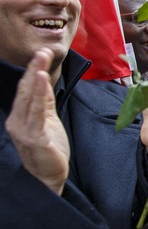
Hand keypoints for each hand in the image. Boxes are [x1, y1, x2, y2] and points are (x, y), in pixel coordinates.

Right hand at [5, 49, 69, 194]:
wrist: (49, 177)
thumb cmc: (48, 150)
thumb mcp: (47, 120)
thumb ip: (45, 102)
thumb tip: (44, 79)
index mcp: (19, 117)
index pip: (25, 90)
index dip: (33, 71)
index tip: (41, 54)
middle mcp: (17, 122)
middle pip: (25, 90)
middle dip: (33, 69)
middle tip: (41, 51)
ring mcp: (24, 130)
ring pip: (29, 98)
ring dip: (35, 77)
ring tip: (41, 60)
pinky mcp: (35, 138)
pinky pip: (37, 113)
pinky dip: (40, 95)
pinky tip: (43, 81)